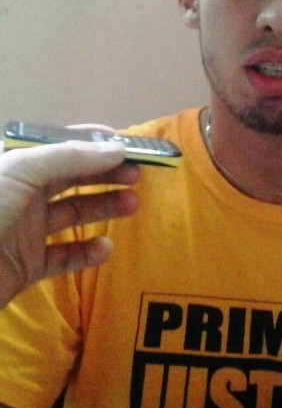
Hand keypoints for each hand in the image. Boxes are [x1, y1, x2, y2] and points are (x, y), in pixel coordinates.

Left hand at [0, 140, 138, 307]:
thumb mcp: (22, 170)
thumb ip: (70, 158)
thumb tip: (117, 149)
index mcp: (17, 165)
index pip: (60, 146)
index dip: (91, 142)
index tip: (125, 144)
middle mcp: (22, 193)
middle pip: (72, 179)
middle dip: (105, 174)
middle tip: (137, 176)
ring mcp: (25, 230)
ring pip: (73, 215)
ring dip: (104, 208)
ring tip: (132, 205)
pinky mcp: (27, 265)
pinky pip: (64, 257)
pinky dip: (87, 253)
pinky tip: (105, 248)